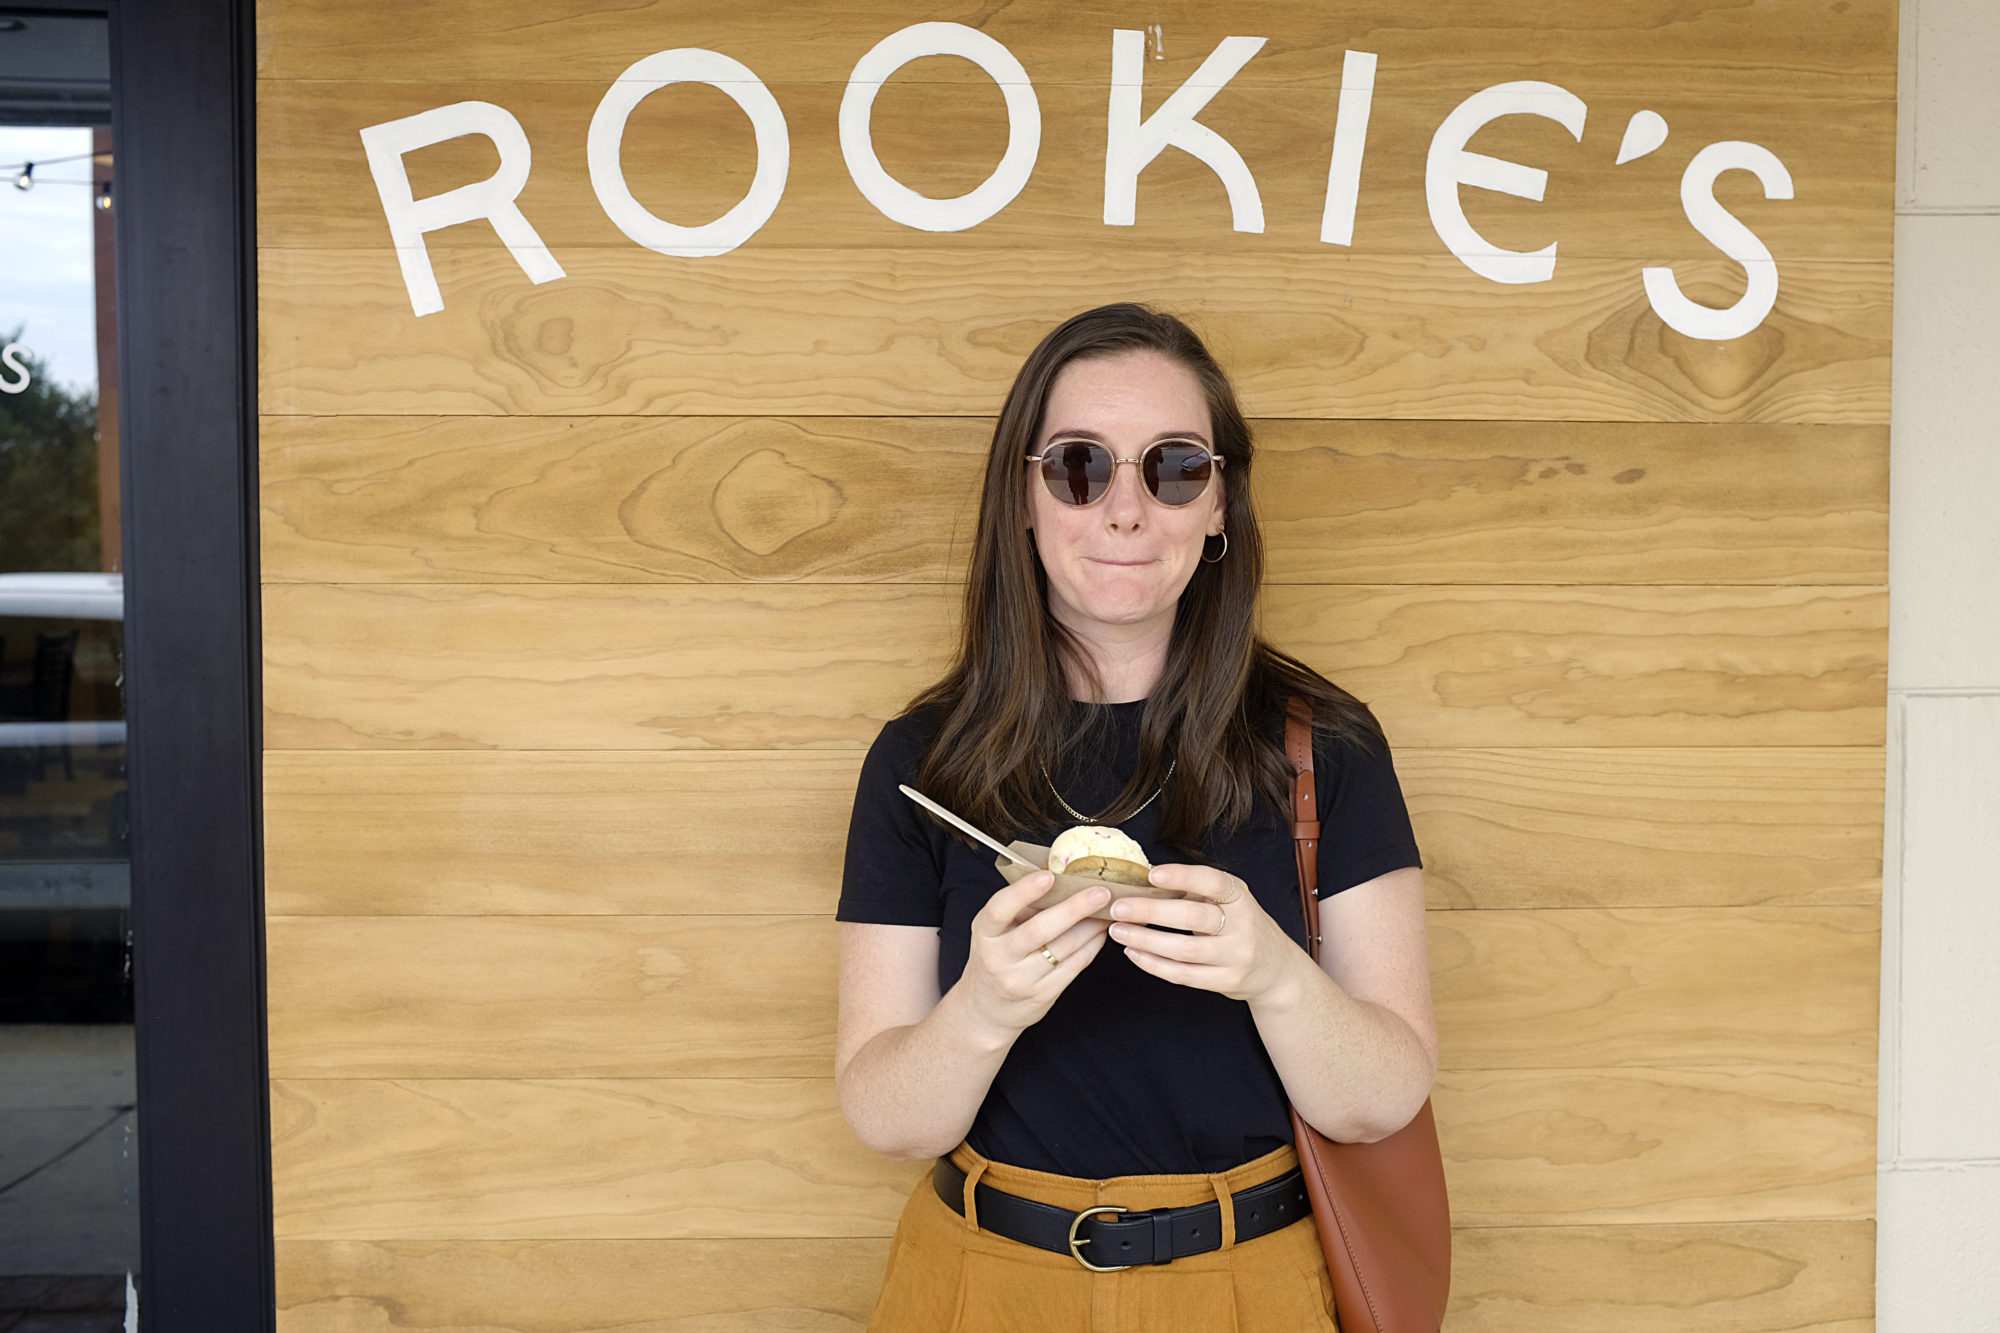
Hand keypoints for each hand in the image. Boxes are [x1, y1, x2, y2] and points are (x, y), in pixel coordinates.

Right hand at [957, 872, 1112, 1037]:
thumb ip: (1019, 909)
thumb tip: (1061, 883)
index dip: (1023, 891)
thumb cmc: (995, 959)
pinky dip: (1091, 946)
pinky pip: (1074, 966)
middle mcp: (1000, 957)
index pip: (1000, 909)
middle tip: (1100, 893)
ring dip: (1090, 926)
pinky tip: (1100, 932)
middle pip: (1039, 930)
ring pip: (1064, 948)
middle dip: (1074, 908)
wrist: (987, 1010)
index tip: (1048, 876)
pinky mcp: (1043, 994)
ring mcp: (1022, 979)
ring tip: (1108, 909)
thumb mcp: (994, 931)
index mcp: (984, 933)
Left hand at [1108, 863, 1298, 1003]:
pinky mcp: (1227, 981)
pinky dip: (1154, 965)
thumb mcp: (1230, 901)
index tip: (1151, 874)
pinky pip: (1184, 975)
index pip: (1213, 881)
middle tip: (1118, 907)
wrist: (1276, 969)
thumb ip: (1198, 891)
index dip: (1182, 876)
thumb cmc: (1241, 926)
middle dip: (1150, 911)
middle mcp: (1243, 924)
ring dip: (1145, 941)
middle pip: (1193, 916)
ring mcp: (1237, 956)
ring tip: (1118, 931)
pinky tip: (1134, 953)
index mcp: (1240, 896)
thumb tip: (1144, 881)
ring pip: (1184, 950)